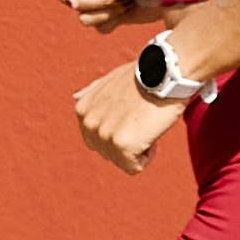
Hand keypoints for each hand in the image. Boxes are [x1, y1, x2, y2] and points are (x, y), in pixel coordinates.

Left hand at [76, 55, 188, 172]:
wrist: (163, 73)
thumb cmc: (142, 76)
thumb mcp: (109, 80)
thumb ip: (91, 92)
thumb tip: (76, 97)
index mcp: (82, 110)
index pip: (99, 141)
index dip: (121, 131)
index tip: (133, 114)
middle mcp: (89, 124)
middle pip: (110, 153)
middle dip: (128, 141)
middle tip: (141, 118)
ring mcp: (104, 135)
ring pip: (123, 161)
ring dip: (138, 146)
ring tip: (145, 121)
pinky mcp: (122, 144)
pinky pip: (135, 166)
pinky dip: (148, 154)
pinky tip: (151, 130)